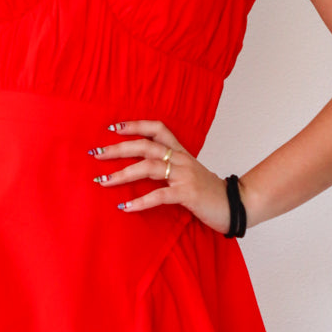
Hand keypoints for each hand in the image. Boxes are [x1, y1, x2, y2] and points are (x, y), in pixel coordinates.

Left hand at [89, 119, 231, 233]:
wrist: (235, 205)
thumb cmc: (208, 192)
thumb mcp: (188, 173)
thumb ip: (169, 168)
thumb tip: (140, 168)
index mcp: (181, 152)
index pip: (157, 128)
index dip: (135, 125)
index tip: (113, 127)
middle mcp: (181, 159)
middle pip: (145, 145)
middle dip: (118, 148)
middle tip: (96, 153)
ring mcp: (184, 175)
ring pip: (148, 167)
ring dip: (122, 174)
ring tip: (103, 181)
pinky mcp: (187, 194)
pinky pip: (159, 195)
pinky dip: (140, 201)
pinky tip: (125, 206)